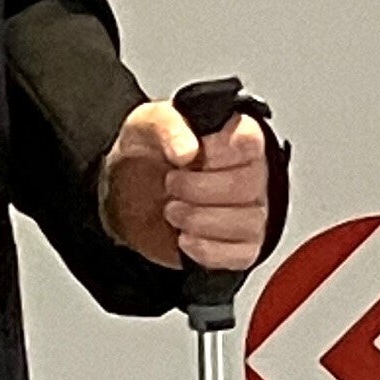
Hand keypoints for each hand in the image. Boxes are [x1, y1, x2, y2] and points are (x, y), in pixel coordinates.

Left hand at [100, 99, 273, 274]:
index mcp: (235, 136)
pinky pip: (241, 255)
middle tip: (170, 183)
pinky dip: (207, 250)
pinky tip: (184, 237)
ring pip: (247, 222)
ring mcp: (249, 211)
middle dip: (199, 189)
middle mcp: (250, 173)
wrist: (129, 193)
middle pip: (248, 186)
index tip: (188, 156)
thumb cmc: (149, 153)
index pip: (250, 141)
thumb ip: (168, 126)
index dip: (217, 152)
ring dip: (199, 220)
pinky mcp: (240, 245)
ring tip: (172, 210)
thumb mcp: (148, 124)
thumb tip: (187, 150)